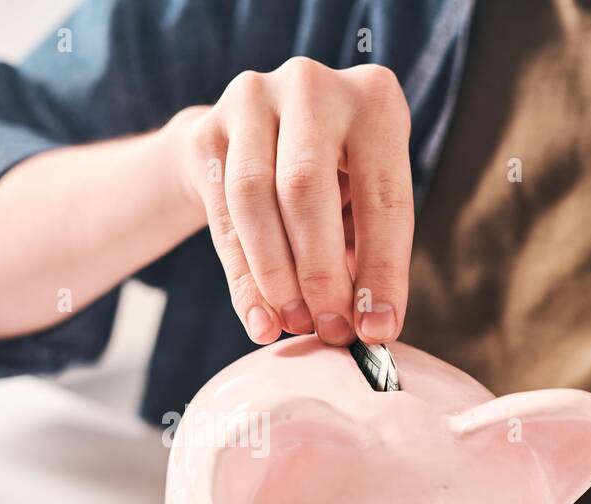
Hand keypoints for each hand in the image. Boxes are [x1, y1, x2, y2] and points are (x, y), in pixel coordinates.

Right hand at [166, 57, 414, 346]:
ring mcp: (251, 100)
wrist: (255, 135)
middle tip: (330, 330)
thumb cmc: (332, 178)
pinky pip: (222, 216)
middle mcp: (311, 86)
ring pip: (253, 200)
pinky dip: (243, 279)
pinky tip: (259, 319)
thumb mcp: (363, 200)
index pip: (384, 194)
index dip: (382, 269)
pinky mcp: (206, 130)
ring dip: (276, 276)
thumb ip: (368, 252)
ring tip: (294, 324)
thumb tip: (371, 326)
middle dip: (320, 273)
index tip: (378, 328)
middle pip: (307, 190)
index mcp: (373, 98)